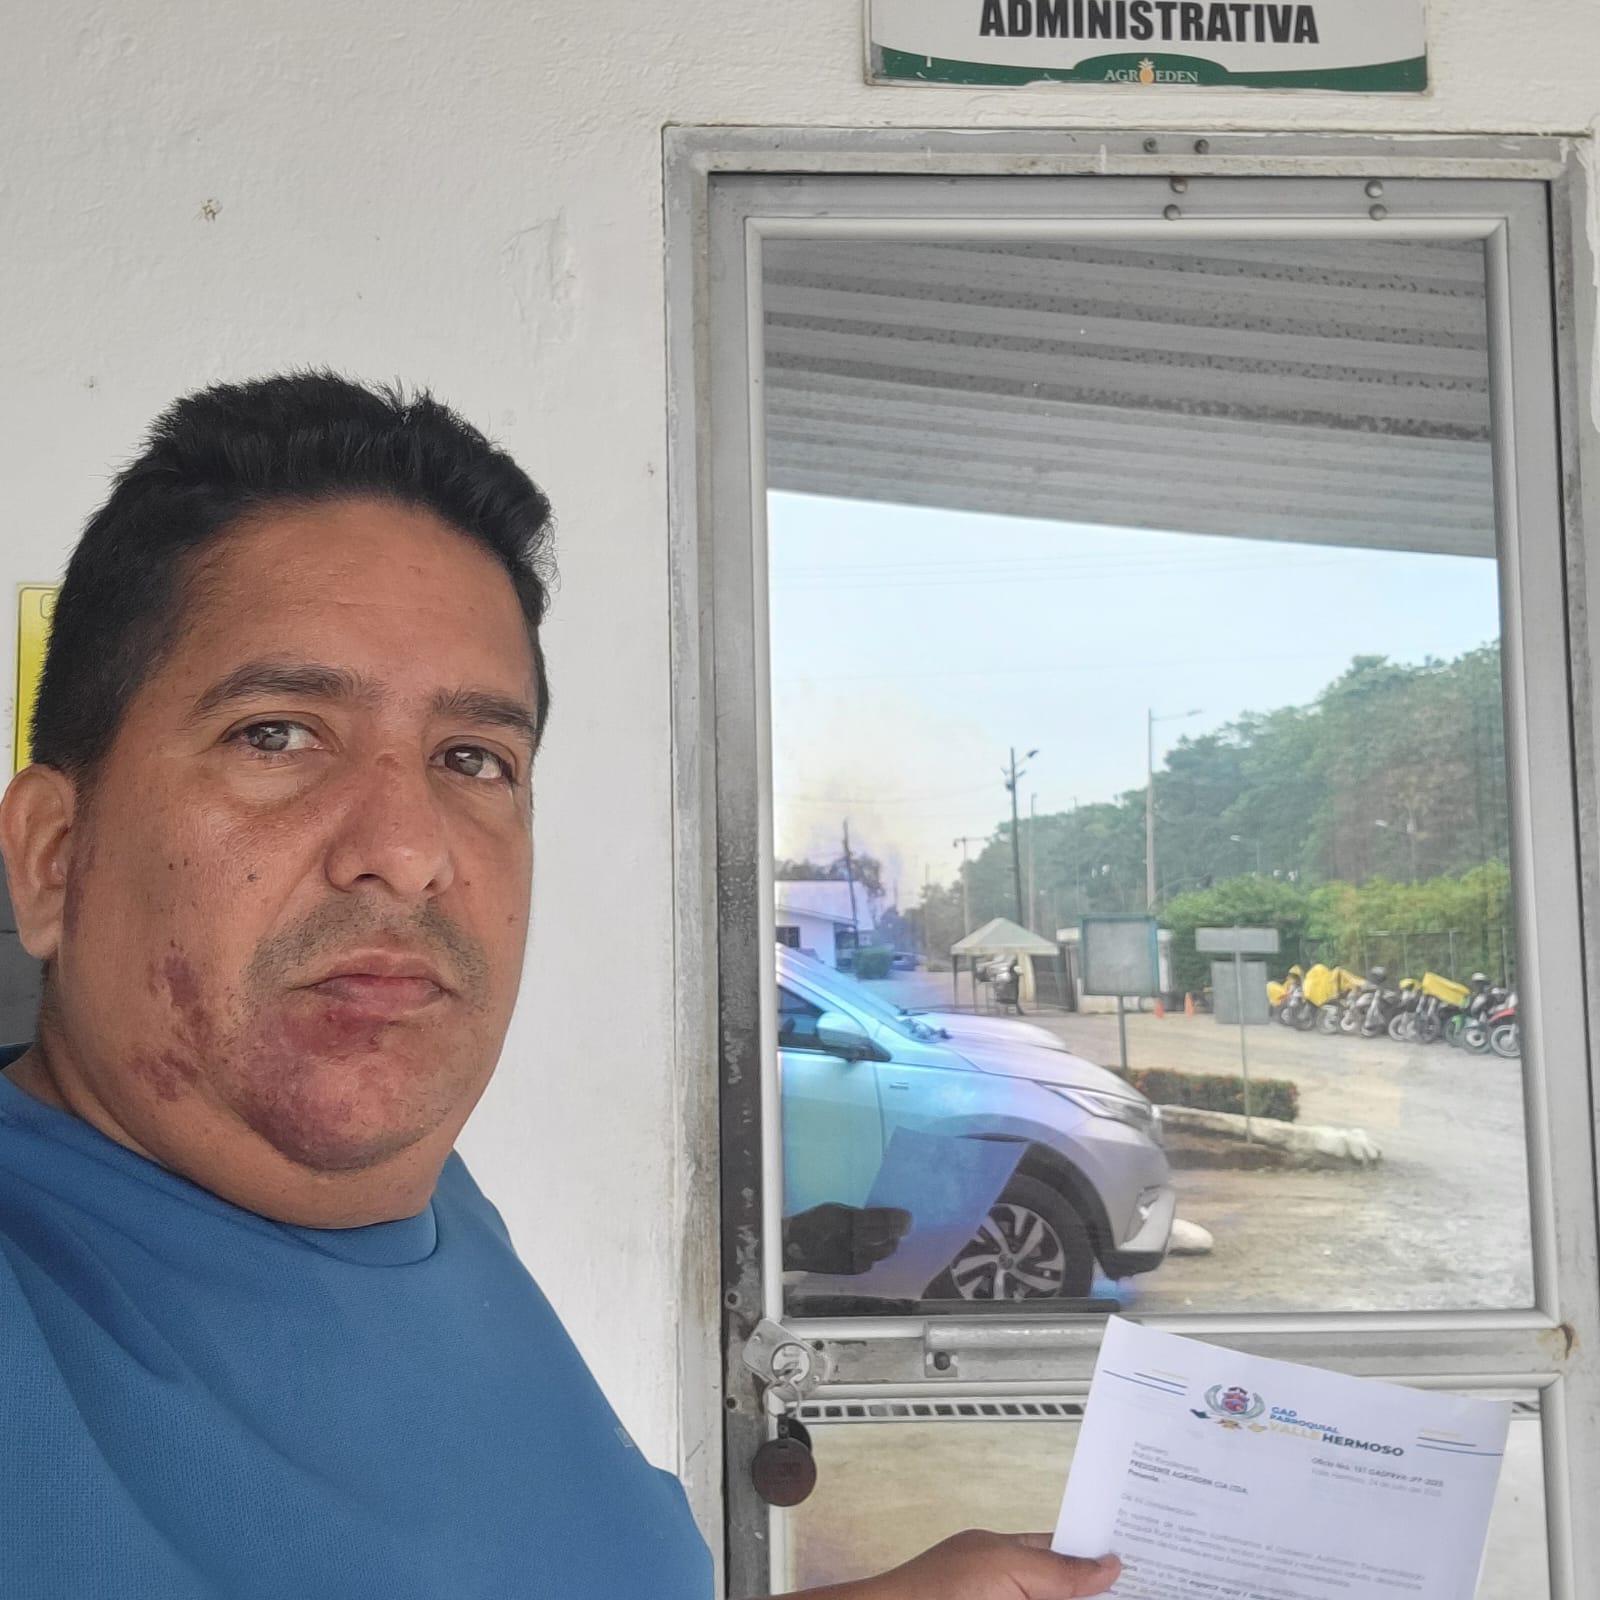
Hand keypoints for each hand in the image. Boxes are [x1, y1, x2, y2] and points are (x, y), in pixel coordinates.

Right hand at [782, 1203, 912, 1273]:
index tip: (908, 1216)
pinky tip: (876, 1252)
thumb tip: (881, 1214)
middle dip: (898, 1232)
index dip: (897, 1218)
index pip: (880, 1219)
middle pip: (884, 1238)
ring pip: (880, 1254)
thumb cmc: (814, 1222)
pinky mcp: (847, 1270)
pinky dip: (875, 1258)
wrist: (794, 1245)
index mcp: (847, 1220)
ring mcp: (850, 1257)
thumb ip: (857, 1213)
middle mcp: (851, 1240)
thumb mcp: (834, 1209)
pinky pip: (869, 1265)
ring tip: (893, 1240)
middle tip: (906, 1227)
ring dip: (889, 1246)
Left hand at [799, 1530, 1119, 1599]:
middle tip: (1149, 1587)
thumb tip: (1110, 1563)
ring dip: (1088, 1595)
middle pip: (1067, 1588)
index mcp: (1006, 1555)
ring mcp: (1006, 1599)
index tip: (1142, 1565)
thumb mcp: (1004, 1569)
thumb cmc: (930, 1593)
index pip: (1066, 1552)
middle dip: (1100, 1588)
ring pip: (1057, 1598)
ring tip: (1134, 1593)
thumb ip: (1057, 1570)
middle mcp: (1010, 1587)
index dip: (1101, 1559)